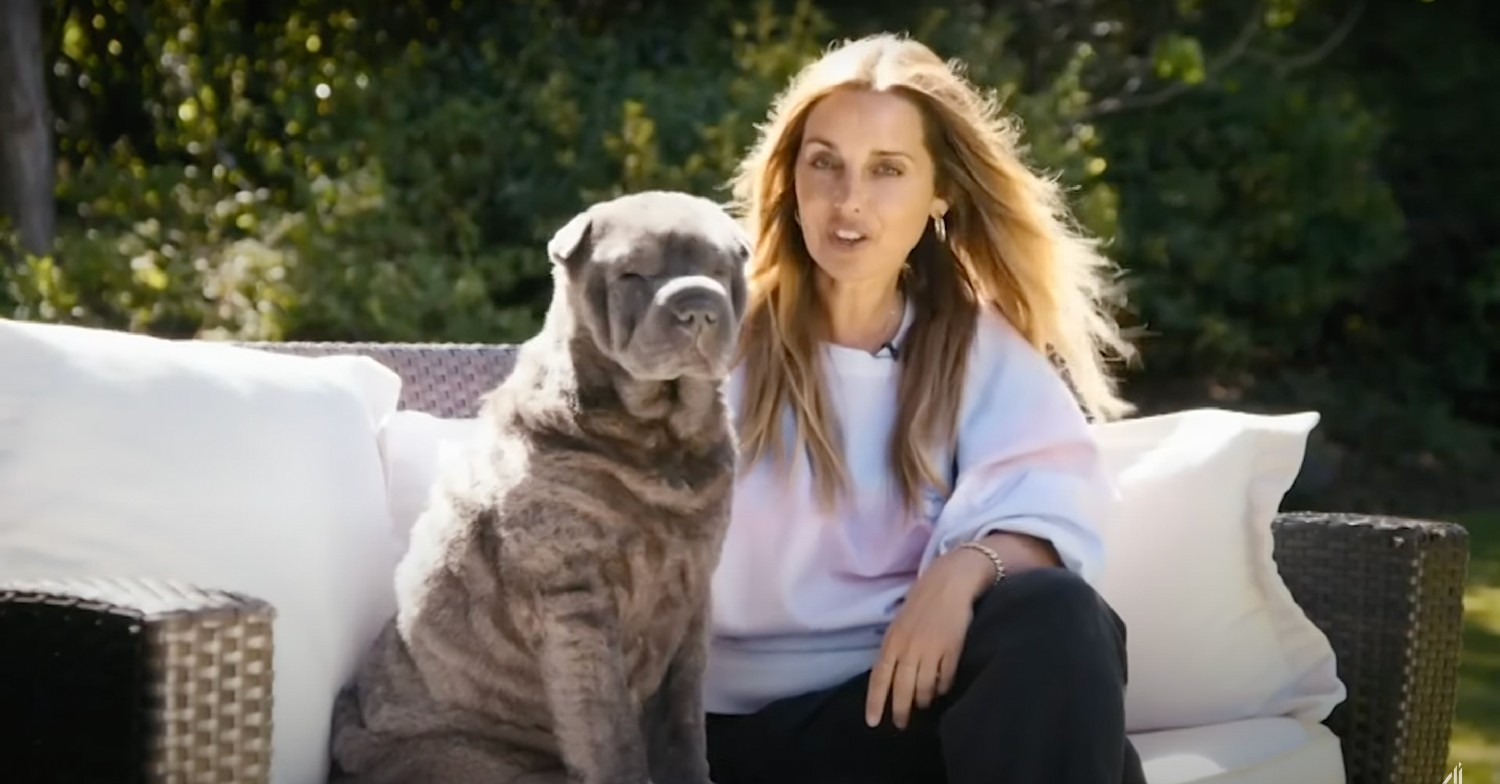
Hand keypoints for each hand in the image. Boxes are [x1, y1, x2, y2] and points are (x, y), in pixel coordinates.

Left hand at [863, 553, 979, 729]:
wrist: (948, 583)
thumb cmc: (921, 602)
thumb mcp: (898, 625)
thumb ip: (893, 649)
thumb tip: (888, 677)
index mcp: (892, 641)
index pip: (880, 678)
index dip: (875, 701)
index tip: (873, 722)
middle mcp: (909, 648)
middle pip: (902, 688)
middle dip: (901, 710)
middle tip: (901, 724)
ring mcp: (931, 650)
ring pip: (924, 687)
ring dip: (923, 700)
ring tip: (923, 704)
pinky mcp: (953, 649)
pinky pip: (946, 678)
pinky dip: (942, 687)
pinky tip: (941, 689)